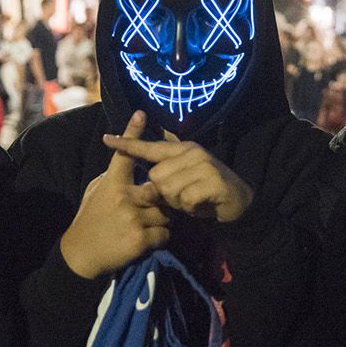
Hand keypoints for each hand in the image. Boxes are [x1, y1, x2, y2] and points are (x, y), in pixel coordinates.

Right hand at [59, 112, 170, 278]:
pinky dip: (160, 238)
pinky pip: (165, 234)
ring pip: (167, 213)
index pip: (124, 154)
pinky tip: (147, 240)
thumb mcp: (95, 192)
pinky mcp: (140, 240)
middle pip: (161, 188)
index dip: (132, 133)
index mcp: (111, 183)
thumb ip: (113, 178)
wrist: (81, 254)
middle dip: (164, 196)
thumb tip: (128, 159)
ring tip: (147, 225)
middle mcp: (123, 198)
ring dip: (163, 220)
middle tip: (158, 203)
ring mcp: (132, 219)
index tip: (141, 114)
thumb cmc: (89, 219)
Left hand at [101, 120, 254, 222]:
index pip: (150, 147)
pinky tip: (201, 205)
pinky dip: (191, 208)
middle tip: (182, 198)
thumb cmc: (204, 194)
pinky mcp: (213, 180)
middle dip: (165, 194)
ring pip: (170, 188)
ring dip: (178, 202)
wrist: (239, 203)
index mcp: (182, 150)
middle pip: (157, 176)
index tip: (107, 138)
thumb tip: (142, 190)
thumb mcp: (180, 186)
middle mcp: (192, 152)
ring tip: (192, 201)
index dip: (128, 143)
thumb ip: (161, 183)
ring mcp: (204, 165)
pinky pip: (186, 199)